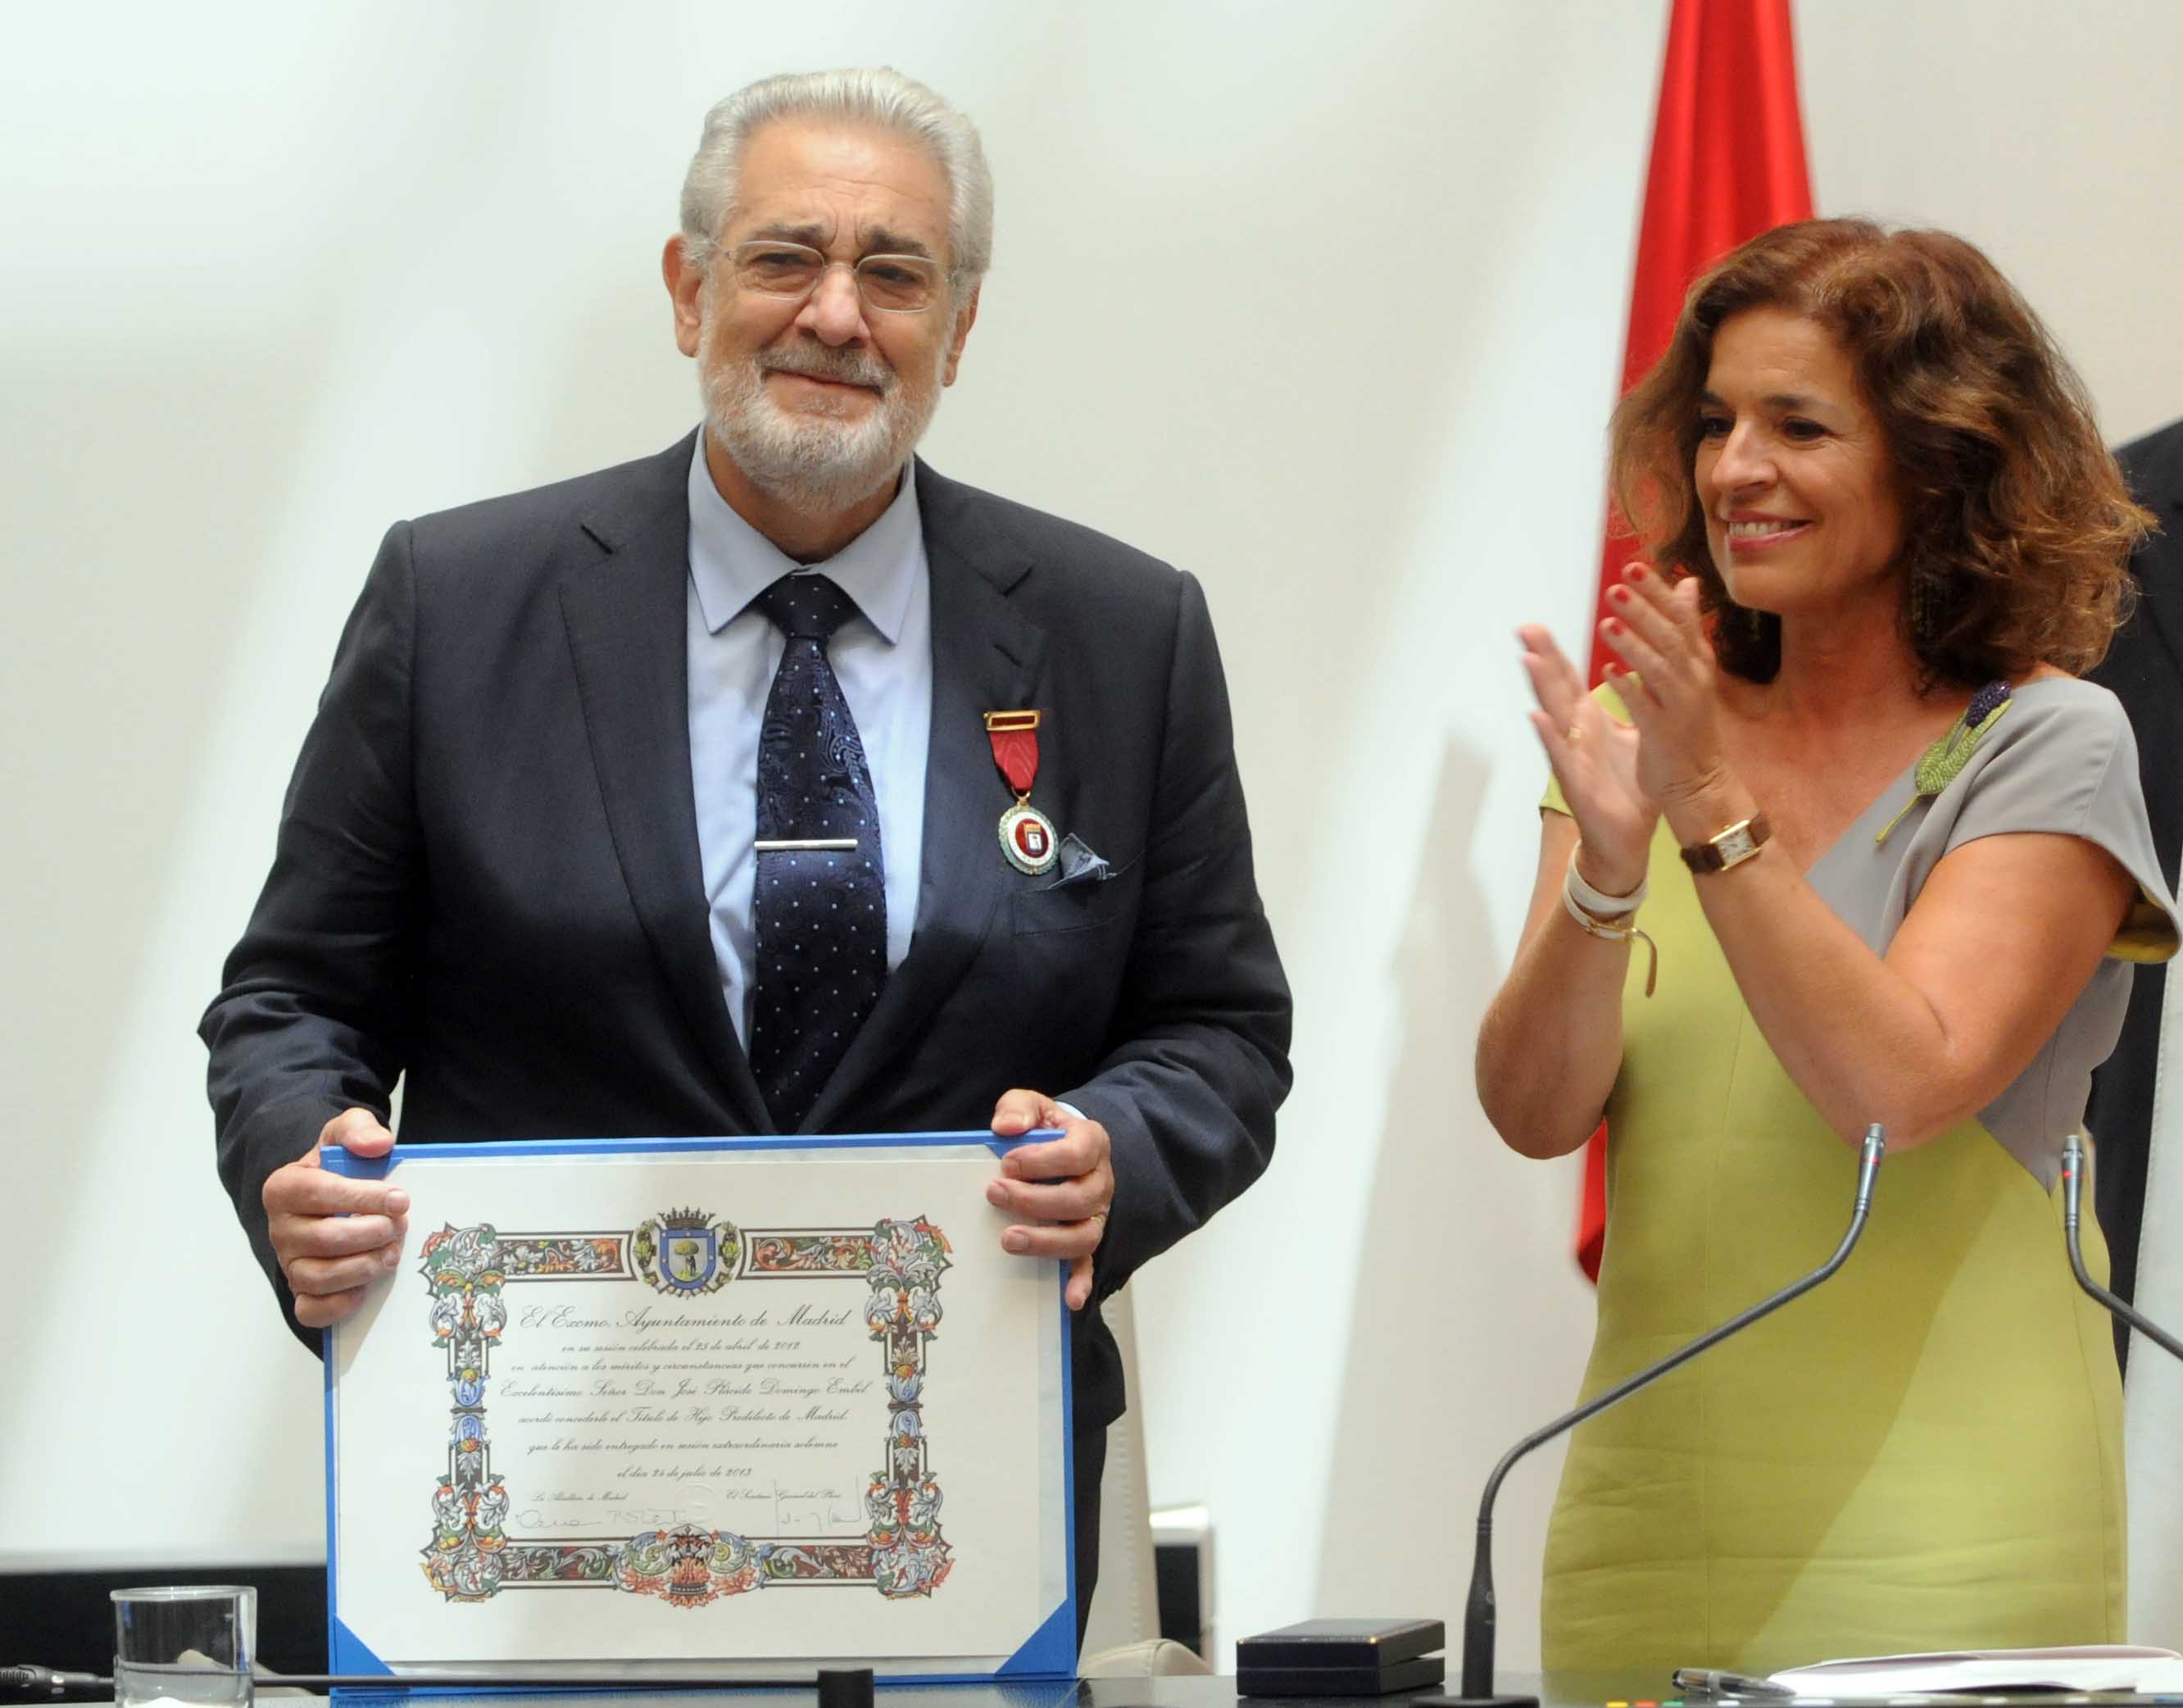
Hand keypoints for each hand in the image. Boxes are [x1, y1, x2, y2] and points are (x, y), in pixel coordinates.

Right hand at [262, 1107, 406, 1329]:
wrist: (329, 1194)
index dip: (364, 1199)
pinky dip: (339, 1304)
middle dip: (371, 1234)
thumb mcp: (346, 1132)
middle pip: (324, 1239)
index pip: (321, 1195)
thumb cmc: (339, 1166)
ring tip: (392, 1253)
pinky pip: (311, 1309)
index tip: (401, 1200)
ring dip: (363, 1267)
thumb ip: (359, 1130)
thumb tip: (377, 1145)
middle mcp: (280, 1229)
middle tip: (401, 1226)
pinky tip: (367, 1287)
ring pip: (319, 1277)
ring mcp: (288, 1263)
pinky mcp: (300, 1290)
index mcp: (284, 1187)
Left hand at [988, 1089, 1113, 1310]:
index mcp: (1091, 1144)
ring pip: (1084, 1236)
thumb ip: (1019, 1108)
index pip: (1078, 1154)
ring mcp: (1095, 1214)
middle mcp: (1100, 1182)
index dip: (1043, 1161)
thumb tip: (1005, 1127)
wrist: (1062, 1146)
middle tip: (994, 1194)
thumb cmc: (1044, 1130)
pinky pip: (1087, 1264)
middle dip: (1034, 1200)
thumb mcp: (1032, 1106)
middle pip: (1080, 1199)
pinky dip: (1080, 1282)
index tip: (1007, 1162)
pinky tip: (1068, 1299)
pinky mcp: (1084, 1238)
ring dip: (1047, 1241)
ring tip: (1008, 1239)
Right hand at [1519, 616, 1657, 889]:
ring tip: (1528, 659)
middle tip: (1525, 628)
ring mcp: (1571, 756)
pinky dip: (1549, 737)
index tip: (1537, 625)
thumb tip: (1643, 670)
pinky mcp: (1575, 782)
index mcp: (1590, 721)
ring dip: (1540, 689)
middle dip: (1541, 659)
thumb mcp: (1638, 736)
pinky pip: (1561, 756)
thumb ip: (1637, 702)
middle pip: (1555, 690)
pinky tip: (1538, 719)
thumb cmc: (1630, 788)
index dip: (1554, 653)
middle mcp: (1575, 734)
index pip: (1568, 680)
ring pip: (1552, 716)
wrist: (1629, 837)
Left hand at [1595, 562, 1732, 812]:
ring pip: (1658, 669)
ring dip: (1633, 645)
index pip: (1680, 618)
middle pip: (1670, 638)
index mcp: (1697, 663)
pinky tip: (1608, 671)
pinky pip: (1645, 707)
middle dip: (1644, 611)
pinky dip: (1628, 687)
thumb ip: (1684, 629)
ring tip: (1607, 622)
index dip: (1657, 592)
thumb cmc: (1690, 723)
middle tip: (1616, 586)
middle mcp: (1693, 680)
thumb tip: (1686, 583)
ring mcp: (1680, 707)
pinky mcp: (1664, 734)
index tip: (1633, 566)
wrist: (1701, 782)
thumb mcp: (1692, 670)